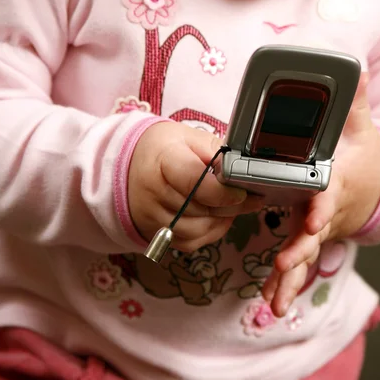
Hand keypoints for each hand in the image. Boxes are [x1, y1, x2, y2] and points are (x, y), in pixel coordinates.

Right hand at [128, 122, 263, 251]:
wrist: (127, 166)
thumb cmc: (163, 149)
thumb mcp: (189, 137)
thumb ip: (216, 151)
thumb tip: (241, 169)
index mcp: (162, 160)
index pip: (193, 181)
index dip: (222, 191)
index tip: (243, 190)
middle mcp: (152, 192)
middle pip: (199, 209)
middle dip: (231, 206)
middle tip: (251, 199)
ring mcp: (151, 217)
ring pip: (197, 231)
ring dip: (222, 221)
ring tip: (234, 207)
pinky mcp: (155, 234)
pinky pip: (189, 243)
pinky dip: (209, 233)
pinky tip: (217, 218)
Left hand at [262, 74, 379, 316]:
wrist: (373, 186)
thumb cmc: (362, 156)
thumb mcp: (360, 127)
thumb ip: (354, 102)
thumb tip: (359, 69)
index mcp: (336, 182)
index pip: (330, 193)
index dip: (322, 206)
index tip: (313, 218)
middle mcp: (327, 210)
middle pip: (315, 231)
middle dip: (301, 249)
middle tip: (286, 264)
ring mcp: (319, 228)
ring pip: (305, 254)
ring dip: (292, 277)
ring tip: (276, 300)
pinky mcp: (309, 238)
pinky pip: (299, 262)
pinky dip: (287, 282)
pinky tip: (271, 299)